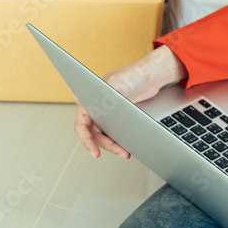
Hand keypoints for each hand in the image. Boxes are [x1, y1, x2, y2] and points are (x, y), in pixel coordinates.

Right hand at [72, 46, 186, 158]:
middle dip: (106, 145)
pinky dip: (120, 142)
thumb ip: (97, 93)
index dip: (86, 140)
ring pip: (105, 137)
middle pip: (94, 134)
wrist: (151, 76)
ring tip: (126, 152)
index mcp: (89, 100)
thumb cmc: (132, 75)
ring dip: (114, 146)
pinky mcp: (118, 119)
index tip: (95, 151)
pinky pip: (115, 135)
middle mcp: (96, 109)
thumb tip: (76, 98)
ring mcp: (107, 115)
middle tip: (119, 151)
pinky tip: (127, 146)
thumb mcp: (115, 83)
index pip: (82, 124)